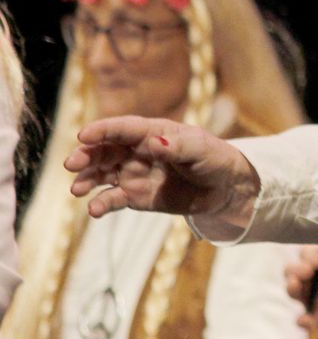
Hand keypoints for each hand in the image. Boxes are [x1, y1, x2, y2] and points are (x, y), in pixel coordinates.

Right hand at [64, 118, 260, 233]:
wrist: (224, 189)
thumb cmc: (214, 159)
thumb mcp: (202, 150)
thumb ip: (178, 146)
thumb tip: (154, 142)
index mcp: (152, 133)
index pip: (122, 128)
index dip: (102, 130)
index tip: (83, 135)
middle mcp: (136, 151)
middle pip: (104, 150)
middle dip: (86, 155)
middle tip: (72, 164)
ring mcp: (133, 174)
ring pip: (102, 174)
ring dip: (87, 179)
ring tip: (77, 189)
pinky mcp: (134, 196)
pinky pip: (112, 199)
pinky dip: (101, 204)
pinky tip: (94, 210)